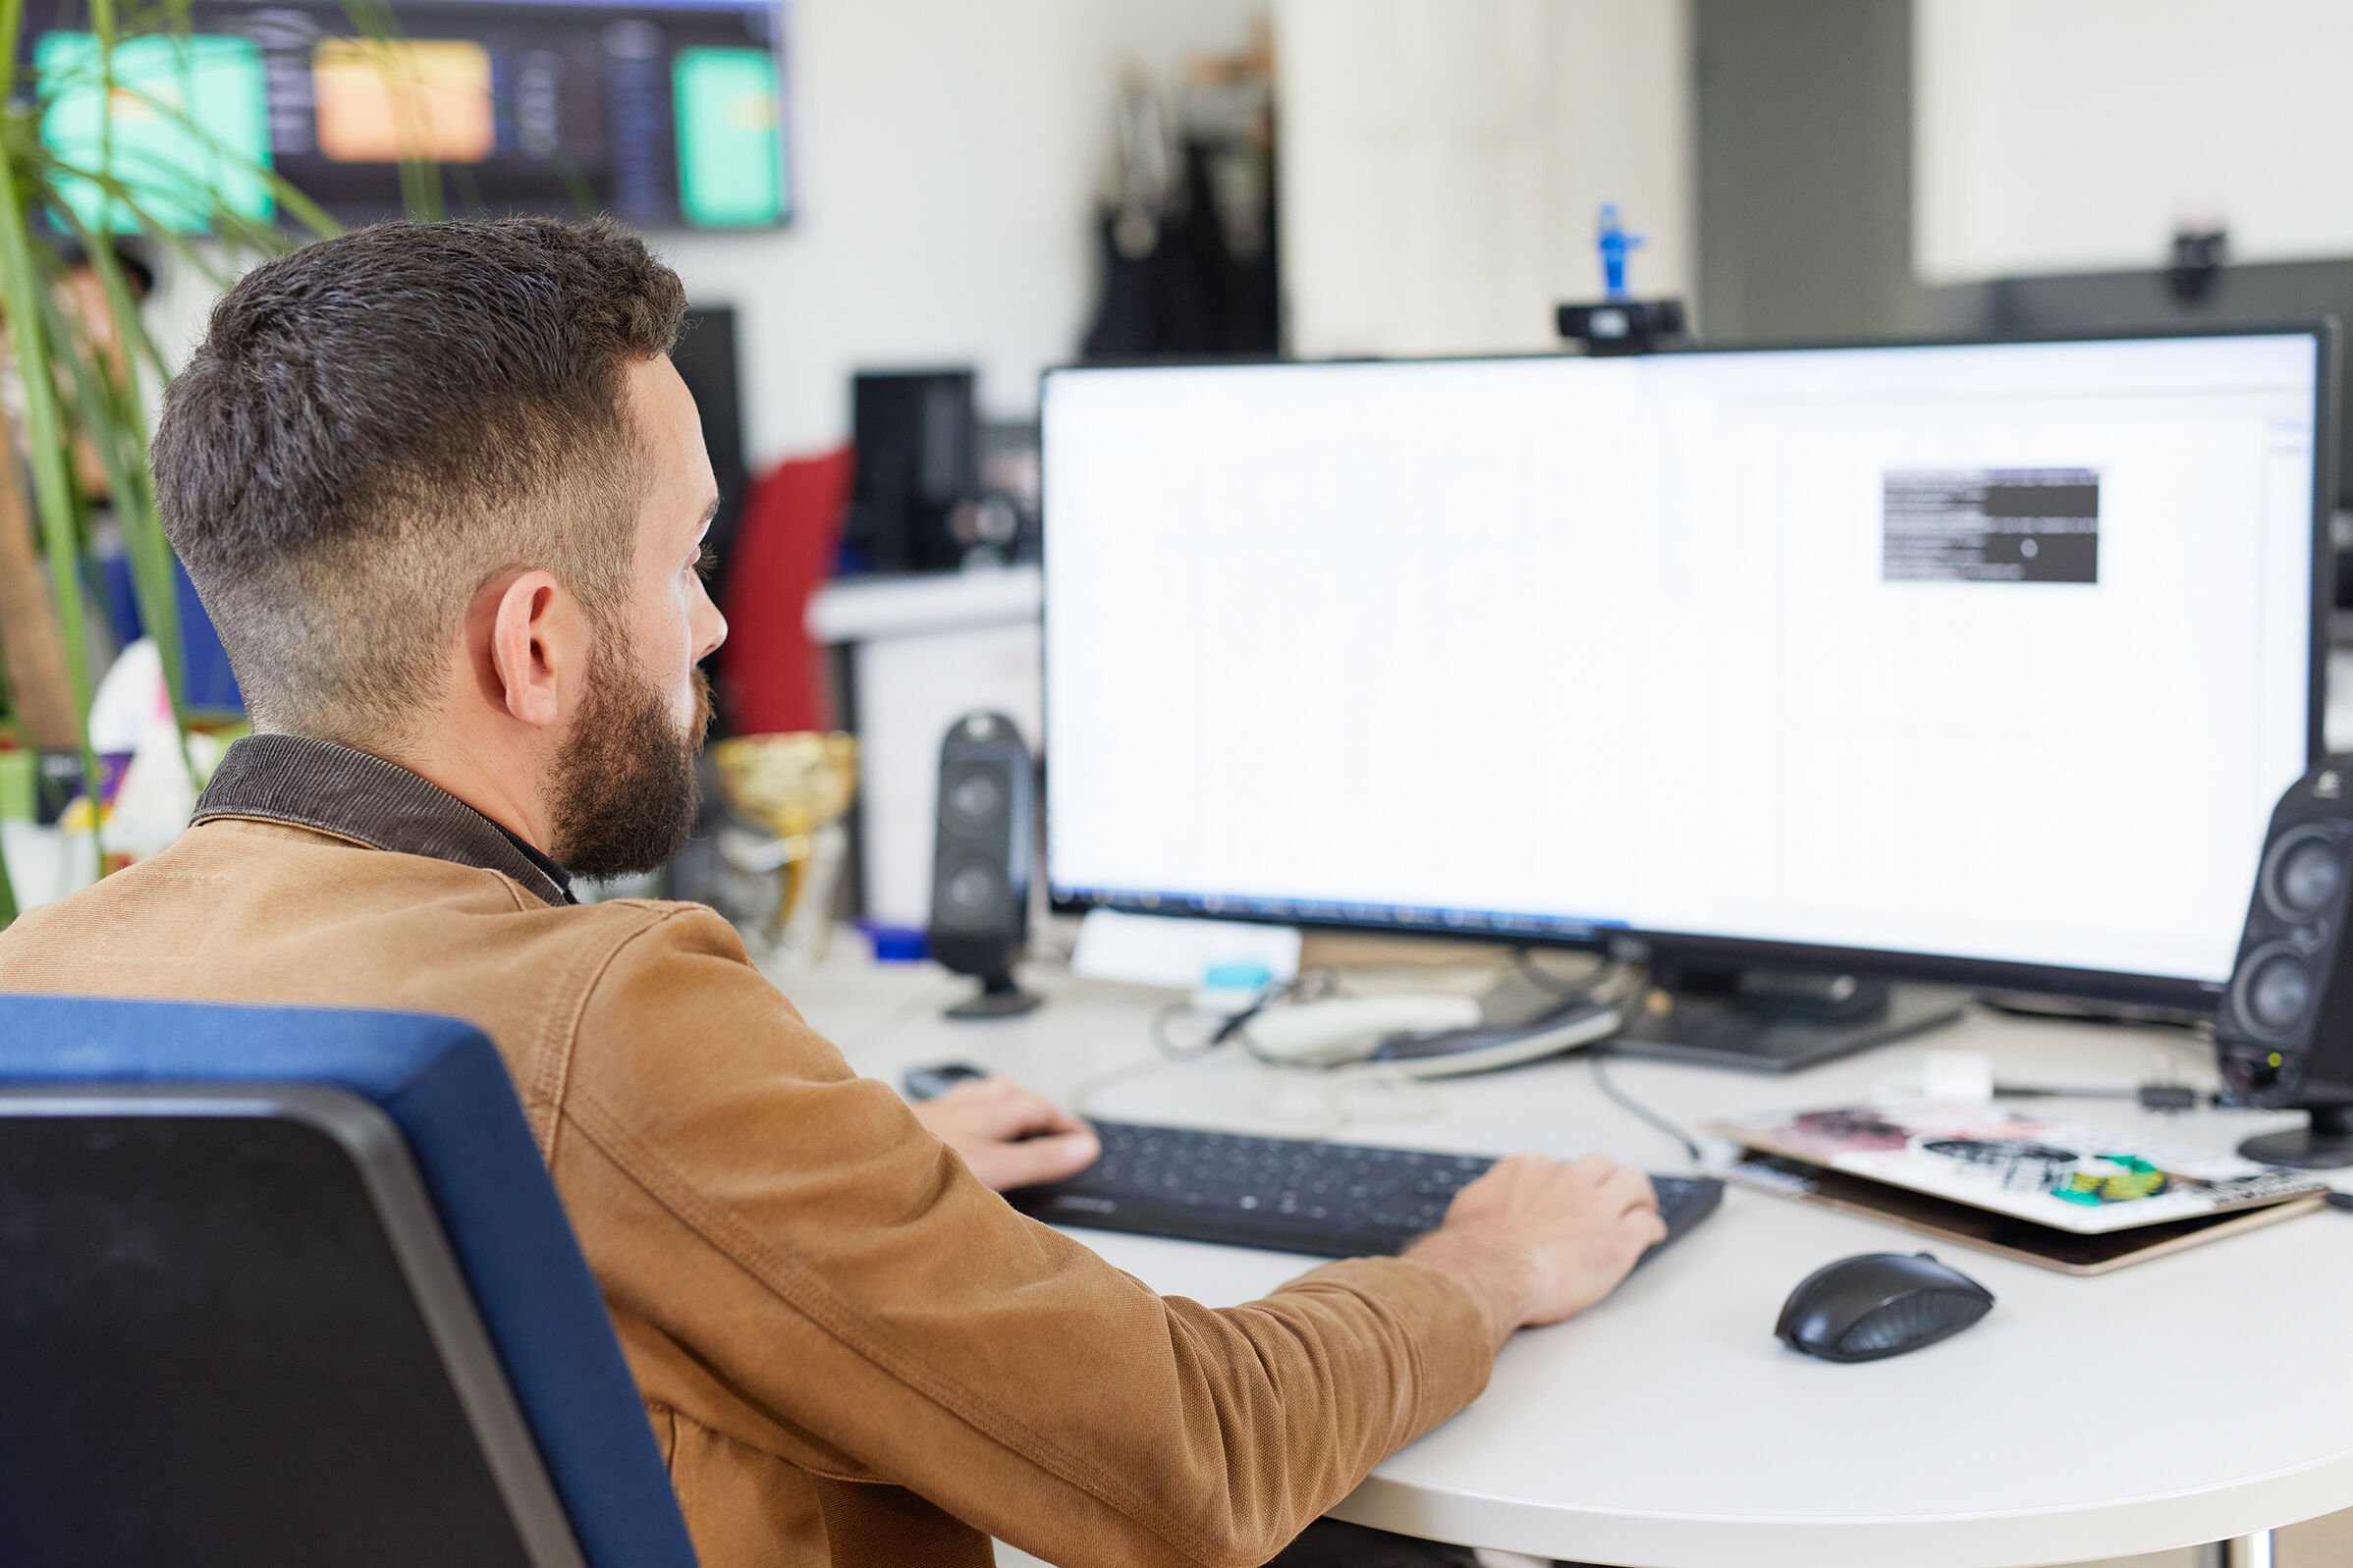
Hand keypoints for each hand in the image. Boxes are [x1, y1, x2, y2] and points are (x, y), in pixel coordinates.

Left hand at [910, 1075, 1100, 1191]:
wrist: (849, 1158)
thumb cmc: (913, 1165)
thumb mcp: (992, 1171)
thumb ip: (1038, 1161)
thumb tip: (1083, 1150)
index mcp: (987, 1115)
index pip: (1041, 1113)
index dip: (1068, 1130)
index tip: (1087, 1146)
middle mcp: (961, 1108)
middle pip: (1012, 1096)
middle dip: (1040, 1111)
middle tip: (1060, 1132)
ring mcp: (935, 1113)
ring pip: (979, 1096)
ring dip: (1004, 1103)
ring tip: (1016, 1117)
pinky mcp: (912, 1123)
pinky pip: (952, 1106)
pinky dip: (970, 1109)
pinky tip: (960, 1124)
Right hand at [1403, 1154, 1665, 1348]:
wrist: (1490, 1270)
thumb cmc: (1473, 1249)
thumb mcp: (1469, 1208)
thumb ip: (1487, 1200)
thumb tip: (1483, 1207)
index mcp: (1529, 1170)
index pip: (1555, 1167)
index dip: (1564, 1184)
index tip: (1565, 1196)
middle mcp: (1566, 1180)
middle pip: (1600, 1166)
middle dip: (1608, 1177)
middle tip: (1615, 1188)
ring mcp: (1595, 1207)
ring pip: (1632, 1183)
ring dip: (1639, 1193)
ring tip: (1643, 1204)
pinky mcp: (1617, 1240)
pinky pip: (1647, 1224)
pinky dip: (1651, 1227)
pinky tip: (1652, 1232)